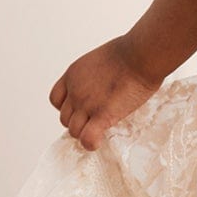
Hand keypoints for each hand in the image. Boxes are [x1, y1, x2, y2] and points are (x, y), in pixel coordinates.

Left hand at [49, 36, 159, 150]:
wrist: (139, 55)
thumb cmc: (129, 53)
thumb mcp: (100, 60)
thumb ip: (94, 76)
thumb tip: (103, 86)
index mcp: (72, 75)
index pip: (56, 99)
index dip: (68, 107)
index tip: (81, 108)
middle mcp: (75, 91)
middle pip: (65, 118)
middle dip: (78, 121)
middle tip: (95, 120)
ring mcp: (86, 104)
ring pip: (74, 131)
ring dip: (85, 133)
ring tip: (100, 130)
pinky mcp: (102, 115)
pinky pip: (87, 139)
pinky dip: (91, 143)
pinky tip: (99, 140)